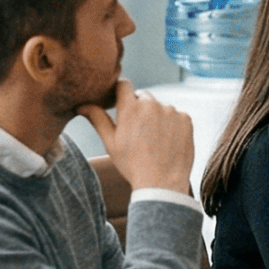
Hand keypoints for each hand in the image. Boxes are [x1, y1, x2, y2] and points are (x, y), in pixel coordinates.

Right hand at [81, 80, 196, 193]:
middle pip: (143, 97)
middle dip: (139, 108)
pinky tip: (167, 142)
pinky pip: (176, 116)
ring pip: (160, 107)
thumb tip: (82, 104)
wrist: (162, 183)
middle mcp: (152, 105)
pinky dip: (172, 125)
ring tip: (153, 140)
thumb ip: (97, 118)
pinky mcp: (186, 119)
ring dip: (156, 117)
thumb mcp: (110, 143)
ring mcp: (171, 111)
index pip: (123, 85)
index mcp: (130, 109)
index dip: (120, 91)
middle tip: (137, 131)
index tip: (118, 101)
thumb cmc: (132, 165)